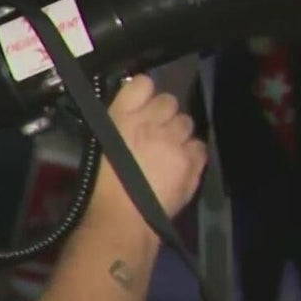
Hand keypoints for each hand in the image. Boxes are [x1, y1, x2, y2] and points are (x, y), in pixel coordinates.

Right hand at [88, 75, 206, 224]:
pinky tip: (181, 164)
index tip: (141, 105)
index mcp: (122, 116)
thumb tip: (131, 112)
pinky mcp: (192, 161)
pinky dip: (192, 153)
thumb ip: (118, 123)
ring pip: (186, 122)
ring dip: (178, 133)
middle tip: (155, 133)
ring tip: (169, 151)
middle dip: (164, 115)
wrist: (123, 218)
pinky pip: (199, 145)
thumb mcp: (101, 145)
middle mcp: (151, 122)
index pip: (142, 83)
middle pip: (169, 101)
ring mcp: (174, 141)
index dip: (144, 93)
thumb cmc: (102, 185)